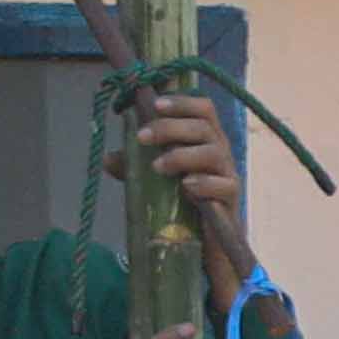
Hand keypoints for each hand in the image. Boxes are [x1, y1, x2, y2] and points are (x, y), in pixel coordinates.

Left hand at [125, 88, 249, 239]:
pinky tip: (186, 187)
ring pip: (212, 153)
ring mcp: (227, 173)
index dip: (182, 102)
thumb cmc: (183, 197)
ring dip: (182, 156)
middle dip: (170, 128)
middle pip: (202, 127)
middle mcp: (220, 150)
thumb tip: (107, 159)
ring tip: (158, 167)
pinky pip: (223, 185)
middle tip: (142, 138)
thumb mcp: (155, 176)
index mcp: (206, 137)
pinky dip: (204, 183)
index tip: (155, 105)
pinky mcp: (231, 197)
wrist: (207, 236)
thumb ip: (134, 166)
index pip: (203, 108)